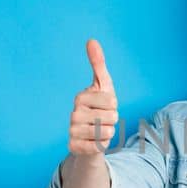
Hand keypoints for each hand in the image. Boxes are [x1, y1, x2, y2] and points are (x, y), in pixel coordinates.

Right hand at [68, 39, 118, 155]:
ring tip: (100, 130)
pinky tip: (94, 142)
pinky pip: (100, 146)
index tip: (105, 106)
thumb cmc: (100, 108)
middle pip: (112, 116)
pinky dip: (102, 145)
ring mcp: (72, 131)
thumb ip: (98, 63)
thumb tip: (91, 40)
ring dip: (109, 133)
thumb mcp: (103, 85)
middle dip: (113, 120)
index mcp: (80, 97)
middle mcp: (73, 114)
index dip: (114, 105)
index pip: (112, 101)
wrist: (91, 136)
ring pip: (108, 131)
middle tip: (103, 120)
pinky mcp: (74, 147)